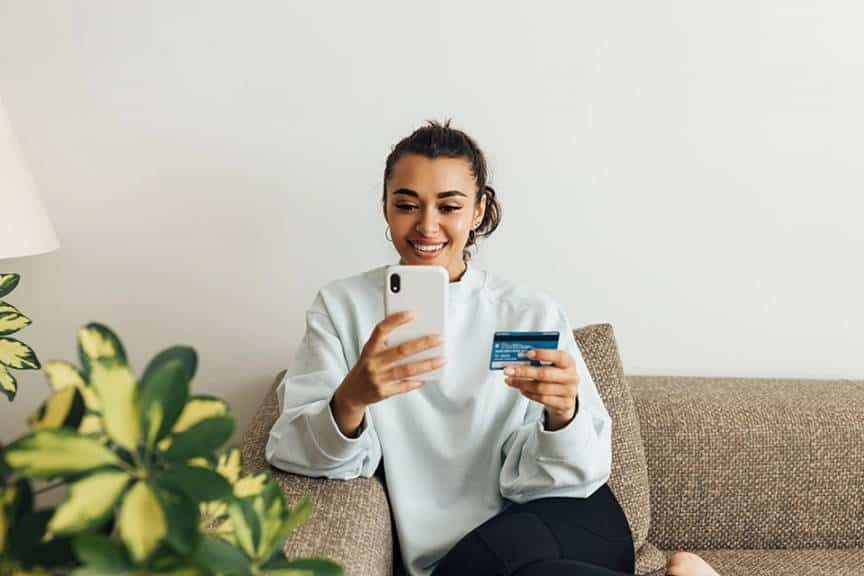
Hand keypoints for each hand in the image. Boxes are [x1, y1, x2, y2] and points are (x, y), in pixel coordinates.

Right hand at [331, 311, 445, 434]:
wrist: (352, 392)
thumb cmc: (368, 366)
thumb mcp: (371, 353)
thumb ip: (387, 344)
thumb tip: (416, 335)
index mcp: (369, 349)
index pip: (381, 330)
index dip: (395, 321)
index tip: (412, 314)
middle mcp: (372, 363)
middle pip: (401, 350)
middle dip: (423, 343)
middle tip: (440, 338)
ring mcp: (377, 378)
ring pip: (407, 369)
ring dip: (427, 364)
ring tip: (442, 359)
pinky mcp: (382, 392)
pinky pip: (404, 386)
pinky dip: (417, 381)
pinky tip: (428, 377)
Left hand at [503, 349, 579, 430]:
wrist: (566, 396)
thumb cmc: (556, 375)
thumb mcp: (553, 365)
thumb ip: (539, 360)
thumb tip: (518, 358)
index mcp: (569, 362)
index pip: (558, 356)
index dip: (543, 354)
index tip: (527, 354)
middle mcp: (571, 376)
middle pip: (545, 374)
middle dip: (524, 371)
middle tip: (508, 370)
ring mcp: (568, 392)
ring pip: (541, 388)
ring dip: (522, 384)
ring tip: (510, 380)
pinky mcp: (564, 404)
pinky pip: (542, 399)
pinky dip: (529, 393)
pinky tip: (521, 389)